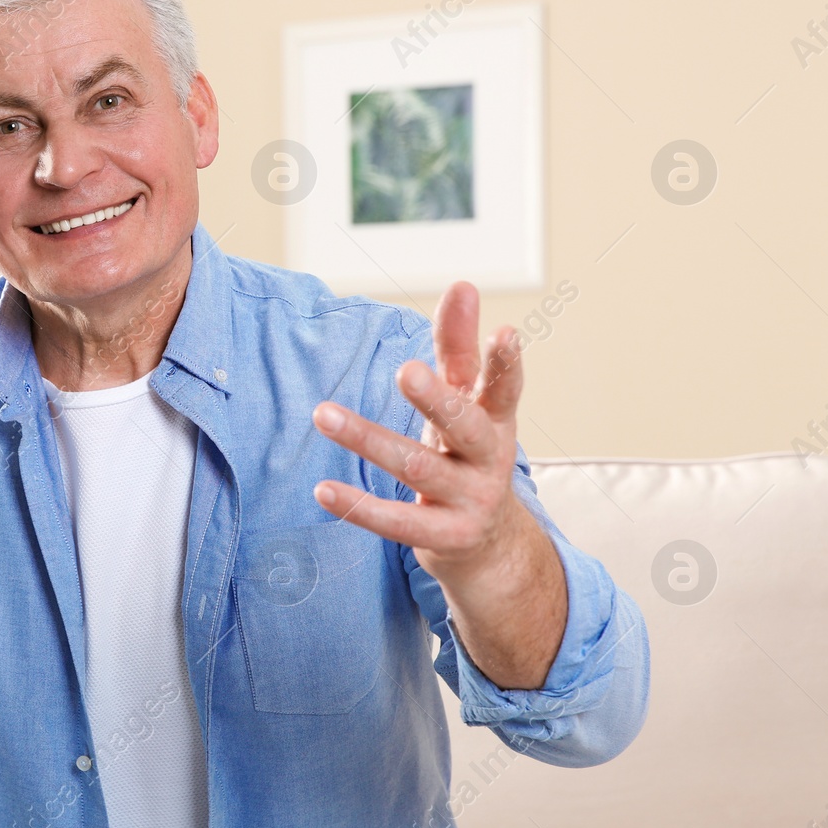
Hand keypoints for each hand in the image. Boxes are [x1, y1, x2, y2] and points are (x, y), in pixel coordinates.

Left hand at [308, 281, 533, 586]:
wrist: (487, 543)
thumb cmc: (468, 453)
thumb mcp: (466, 402)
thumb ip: (458, 346)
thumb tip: (463, 284)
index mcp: (496, 420)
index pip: (504, 388)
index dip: (505, 363)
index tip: (506, 331)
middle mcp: (489, 459)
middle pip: (464, 426)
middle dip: (436, 399)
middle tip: (406, 370)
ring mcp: (469, 500)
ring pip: (416, 467)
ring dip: (367, 440)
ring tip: (321, 414)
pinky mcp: (443, 537)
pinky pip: (397, 522)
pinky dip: (358, 507)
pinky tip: (322, 489)